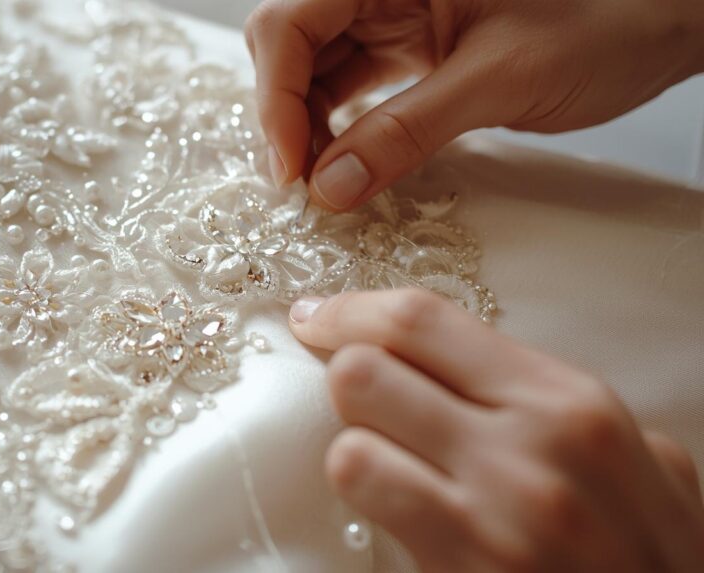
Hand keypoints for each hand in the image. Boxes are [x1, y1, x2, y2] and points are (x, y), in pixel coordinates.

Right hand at [245, 0, 703, 209]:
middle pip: (292, 43)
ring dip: (308, 127)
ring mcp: (392, 11)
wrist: (661, 21)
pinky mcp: (408, 43)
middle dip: (285, 113)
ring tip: (320, 184)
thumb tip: (328, 188)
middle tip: (300, 183)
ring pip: (314, 67)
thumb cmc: (604, 22)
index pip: (292, 21)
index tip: (290, 168)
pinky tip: (345, 164)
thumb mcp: (499, 78)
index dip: (278, 96)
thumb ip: (406, 131)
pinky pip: (351, 84)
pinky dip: (339, 128)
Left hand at [288, 289, 703, 570]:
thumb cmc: (648, 540)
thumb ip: (546, 396)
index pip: (422, 321)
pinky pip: (368, 502)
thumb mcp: (630, 448)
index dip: (352, 310)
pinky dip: (363, 490)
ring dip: (350, 440)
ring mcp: (492, 512)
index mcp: (568, 399)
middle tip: (342, 380)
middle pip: (367, 370)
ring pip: (351, 440)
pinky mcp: (460, 565)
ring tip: (377, 447)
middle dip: (340, 370)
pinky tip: (385, 495)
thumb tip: (458, 359)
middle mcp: (529, 445)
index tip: (319, 315)